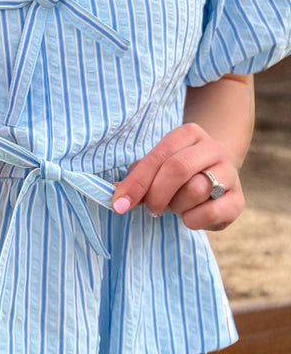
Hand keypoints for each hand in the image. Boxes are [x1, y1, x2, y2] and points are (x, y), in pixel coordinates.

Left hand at [111, 123, 244, 230]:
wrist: (215, 180)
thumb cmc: (177, 174)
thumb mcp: (155, 168)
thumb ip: (137, 178)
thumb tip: (115, 195)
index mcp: (189, 134)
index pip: (160, 155)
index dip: (137, 182)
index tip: (119, 204)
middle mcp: (213, 148)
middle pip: (178, 169)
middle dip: (156, 194)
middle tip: (151, 209)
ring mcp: (230, 173)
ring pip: (195, 190)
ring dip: (176, 206)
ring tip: (175, 206)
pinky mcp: (238, 200)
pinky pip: (210, 212)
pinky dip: (193, 220)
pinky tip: (190, 216)